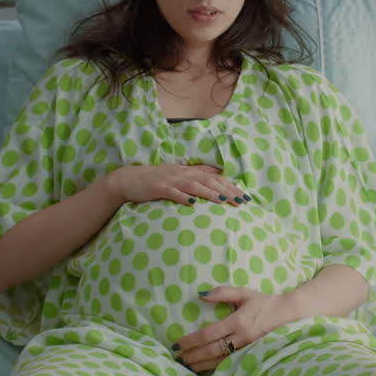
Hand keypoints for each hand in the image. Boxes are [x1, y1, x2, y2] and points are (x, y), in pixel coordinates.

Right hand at [107, 164, 249, 206]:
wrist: (129, 179)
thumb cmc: (156, 181)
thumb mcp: (179, 176)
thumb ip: (197, 176)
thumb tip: (219, 178)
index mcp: (188, 172)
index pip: (215, 178)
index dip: (231, 186)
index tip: (245, 196)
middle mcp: (182, 173)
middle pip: (209, 181)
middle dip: (227, 190)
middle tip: (242, 201)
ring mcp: (171, 180)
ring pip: (194, 185)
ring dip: (210, 193)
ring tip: (224, 201)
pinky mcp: (158, 188)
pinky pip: (173, 192)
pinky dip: (183, 197)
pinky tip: (192, 204)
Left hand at [173, 287, 295, 371]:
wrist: (289, 315)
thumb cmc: (265, 303)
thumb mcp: (244, 293)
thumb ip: (222, 293)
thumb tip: (201, 295)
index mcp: (237, 322)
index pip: (209, 334)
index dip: (191, 340)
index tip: (177, 343)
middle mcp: (241, 338)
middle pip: (211, 350)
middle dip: (192, 355)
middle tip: (177, 357)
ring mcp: (247, 349)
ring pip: (219, 360)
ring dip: (201, 364)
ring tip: (187, 365)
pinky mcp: (251, 355)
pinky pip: (230, 364)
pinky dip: (215, 368)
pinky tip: (205, 369)